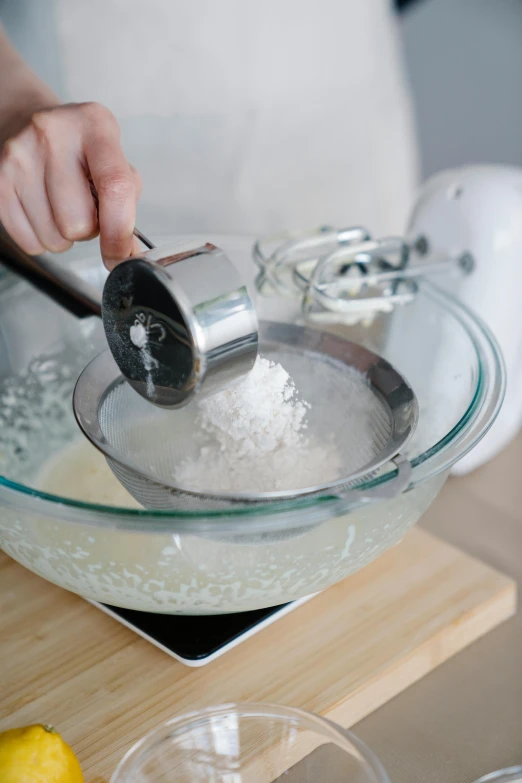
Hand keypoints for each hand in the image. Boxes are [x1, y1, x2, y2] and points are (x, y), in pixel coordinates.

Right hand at [0, 102, 141, 267]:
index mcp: (94, 125)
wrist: (27, 123)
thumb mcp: (114, 158)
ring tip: (62, 206)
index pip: (115, 187)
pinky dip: (41, 238)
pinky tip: (43, 210)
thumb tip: (126, 251)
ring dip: (64, 235)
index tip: (119, 255)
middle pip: (78, 223)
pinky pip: (29, 242)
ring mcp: (19, 158)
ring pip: (53, 239)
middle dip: (88, 230)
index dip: (120, 233)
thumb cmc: (79, 149)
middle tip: (85, 208)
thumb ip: (127, 202)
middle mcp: (52, 135)